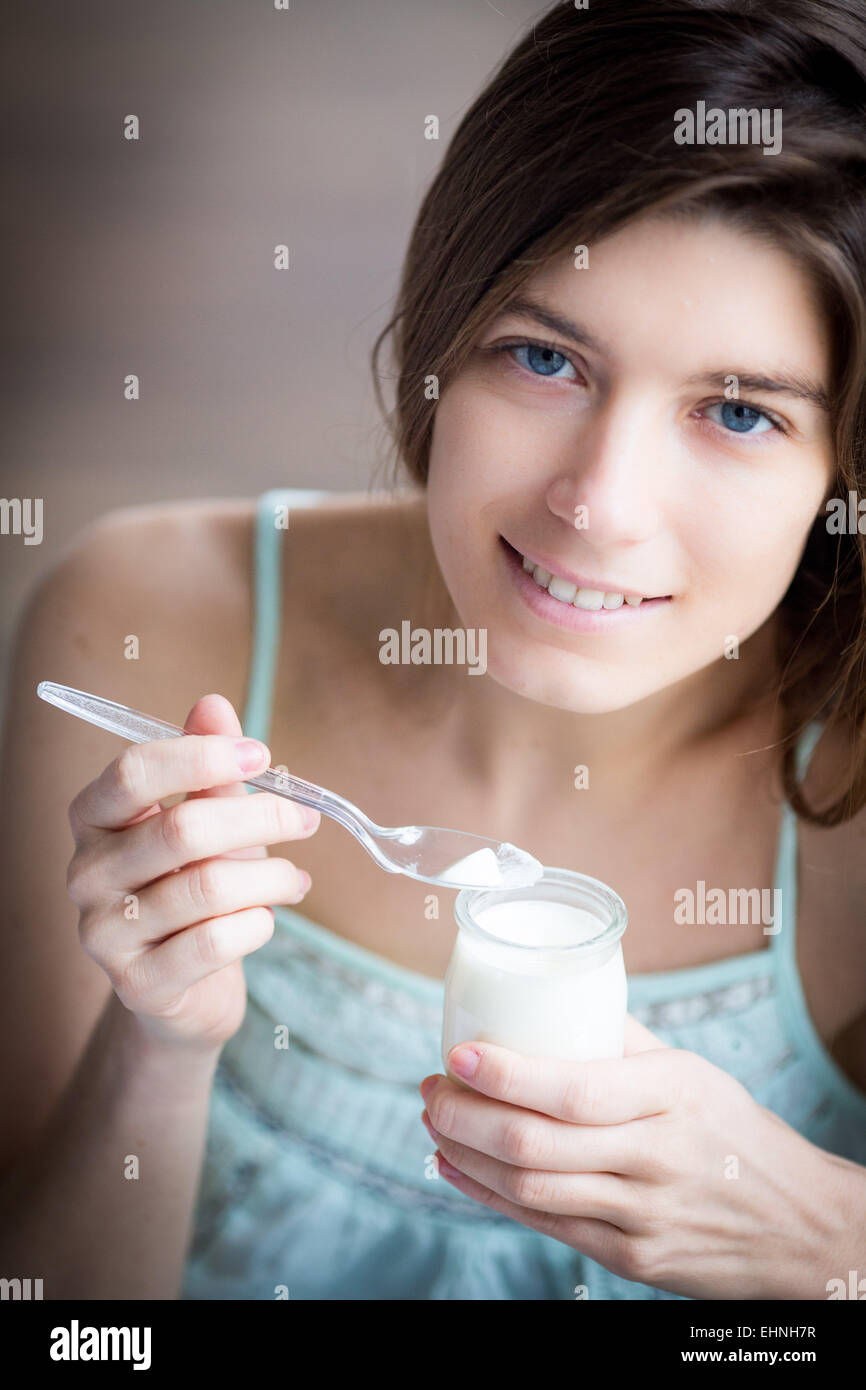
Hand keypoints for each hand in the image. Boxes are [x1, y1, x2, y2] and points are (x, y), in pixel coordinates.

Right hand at [66, 692, 319, 1053]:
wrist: (186, 986)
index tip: (263, 756)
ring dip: (273, 877)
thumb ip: (208, 765)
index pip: (133, 773)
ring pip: (209, 888)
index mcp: (94, 819)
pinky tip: (266, 918)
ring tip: (296, 879)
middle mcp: (86, 874)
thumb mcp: (206, 818)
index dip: (203, 758)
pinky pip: (217, 940)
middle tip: (305, 819)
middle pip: (182, 830)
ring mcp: (105, 934)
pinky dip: (259, 923)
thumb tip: (212, 704)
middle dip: (260, 818)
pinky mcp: (138, 985)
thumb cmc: (195, 885)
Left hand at [419, 1015, 849, 1298]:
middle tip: (431, 1088)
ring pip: (530, 1190)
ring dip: (466, 1156)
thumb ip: (620, 1040)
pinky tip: (457, 1170)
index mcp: (672, 1095)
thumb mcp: (692, 1072)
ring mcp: (641, 1214)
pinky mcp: (632, 1256)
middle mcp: (655, 1157)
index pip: (573, 1088)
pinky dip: (489, 1197)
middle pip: (536, 1144)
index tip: (456, 1053)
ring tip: (435, 1122)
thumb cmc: (734, 1131)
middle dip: (465, 1116)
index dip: (505, 1074)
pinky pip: (544, 1226)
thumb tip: (545, 998)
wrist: (797, 1224)